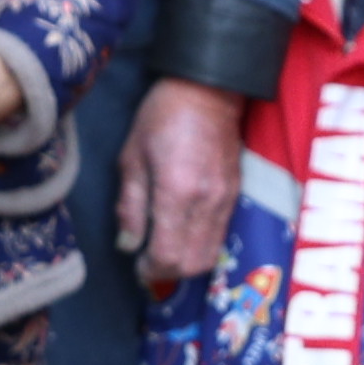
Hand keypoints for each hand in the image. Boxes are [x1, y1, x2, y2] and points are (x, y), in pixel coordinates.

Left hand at [125, 79, 246, 281]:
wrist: (208, 91)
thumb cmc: (161, 118)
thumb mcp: (132, 158)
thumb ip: (130, 206)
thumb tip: (128, 245)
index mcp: (177, 193)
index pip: (168, 256)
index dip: (150, 270)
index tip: (137, 265)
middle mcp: (206, 203)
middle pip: (193, 264)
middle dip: (168, 273)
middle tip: (149, 263)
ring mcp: (225, 201)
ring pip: (210, 256)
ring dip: (186, 263)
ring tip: (165, 252)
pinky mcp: (235, 197)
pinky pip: (220, 237)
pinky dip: (200, 247)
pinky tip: (182, 234)